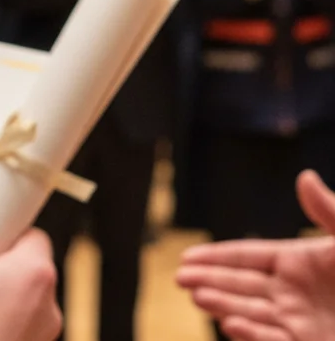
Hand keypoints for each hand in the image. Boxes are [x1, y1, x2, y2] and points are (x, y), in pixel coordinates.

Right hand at [177, 170, 334, 340]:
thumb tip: (304, 177)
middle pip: (243, 286)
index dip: (218, 258)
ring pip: (253, 314)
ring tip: (200, 296)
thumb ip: (329, 213)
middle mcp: (296, 294)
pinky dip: (253, 336)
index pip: (250, 257)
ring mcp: (302, 323)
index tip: (187, 257)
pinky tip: (233, 323)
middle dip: (211, 282)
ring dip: (225, 306)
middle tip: (181, 278)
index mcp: (302, 262)